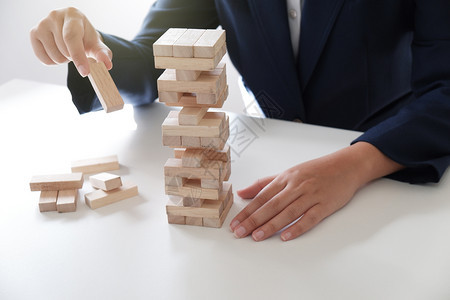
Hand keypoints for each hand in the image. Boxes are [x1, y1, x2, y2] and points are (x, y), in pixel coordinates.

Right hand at [30, 7, 111, 76]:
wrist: (75, 32)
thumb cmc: (86, 38)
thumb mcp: (96, 44)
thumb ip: (103, 54)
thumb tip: (107, 64)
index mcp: (73, 15)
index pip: (72, 38)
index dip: (78, 57)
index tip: (85, 73)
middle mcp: (54, 15)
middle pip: (64, 50)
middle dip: (74, 58)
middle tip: (78, 50)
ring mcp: (42, 24)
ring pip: (54, 57)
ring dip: (64, 60)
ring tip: (67, 50)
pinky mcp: (34, 33)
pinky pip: (44, 59)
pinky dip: (53, 62)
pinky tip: (58, 51)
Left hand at [230, 142, 403, 241]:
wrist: (346, 166)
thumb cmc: (315, 170)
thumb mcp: (288, 173)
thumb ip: (264, 184)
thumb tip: (242, 192)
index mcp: (285, 178)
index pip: (262, 196)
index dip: (247, 210)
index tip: (235, 223)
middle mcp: (296, 186)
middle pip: (271, 205)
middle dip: (254, 220)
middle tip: (240, 232)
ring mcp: (311, 196)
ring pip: (288, 212)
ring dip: (271, 226)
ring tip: (256, 237)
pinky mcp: (325, 205)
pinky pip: (310, 218)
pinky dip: (297, 227)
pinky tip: (285, 237)